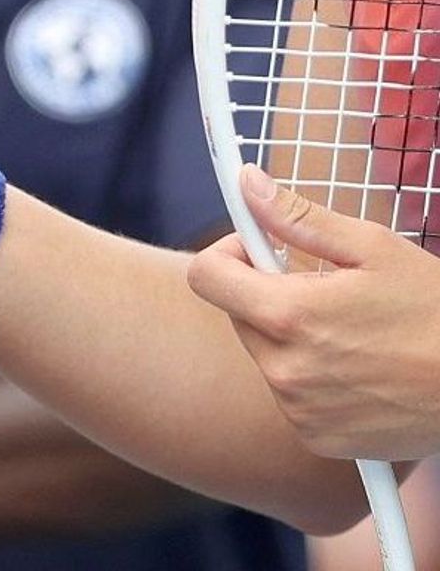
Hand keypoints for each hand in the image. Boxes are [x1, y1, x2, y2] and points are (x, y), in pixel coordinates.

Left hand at [187, 164, 439, 459]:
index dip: (228, 253)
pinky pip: (288, 392)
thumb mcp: (370, 247)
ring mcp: (299, 409)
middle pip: (236, 314)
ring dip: (289, 335)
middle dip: (266, 293)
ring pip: (264, 353)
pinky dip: (309, 374)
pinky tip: (353, 365)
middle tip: (321, 287)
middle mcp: (285, 370)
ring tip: (348, 330)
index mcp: (289, 316)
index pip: (206, 277)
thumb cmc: (433, 311)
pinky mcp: (317, 437)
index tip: (260, 249)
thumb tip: (247, 184)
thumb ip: (298, 217)